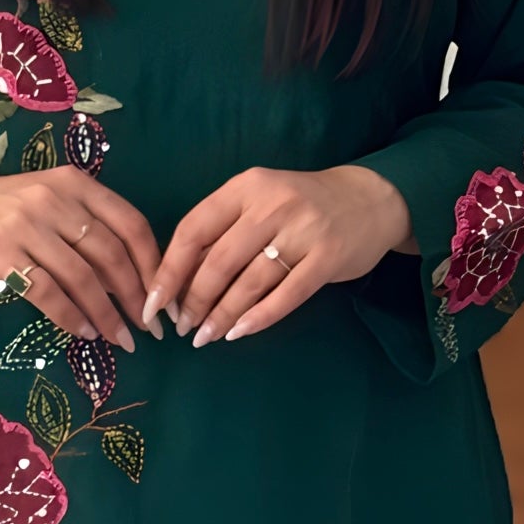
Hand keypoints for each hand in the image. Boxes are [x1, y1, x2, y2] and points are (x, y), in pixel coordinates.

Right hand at [0, 165, 167, 352]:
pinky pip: (47, 292)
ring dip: (106, 314)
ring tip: (120, 339)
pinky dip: (71, 317)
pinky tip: (83, 332)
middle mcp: (55, 199)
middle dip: (136, 296)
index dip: (152, 264)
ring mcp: (26, 225)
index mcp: (76, 184)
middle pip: (111, 254)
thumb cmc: (2, 209)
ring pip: (82, 277)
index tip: (162, 298)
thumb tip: (130, 278)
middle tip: (149, 329)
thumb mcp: (50, 201)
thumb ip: (87, 227)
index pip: (130, 224)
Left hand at [149, 164, 413, 347]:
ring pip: (249, 281)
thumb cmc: (301, 205)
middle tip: (183, 327)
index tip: (154, 302)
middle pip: (219, 260)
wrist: (370, 199)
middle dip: (195, 299)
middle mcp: (272, 204)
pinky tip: (239, 332)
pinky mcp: (328, 257)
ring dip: (222, 314)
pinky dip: (259, 318)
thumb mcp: (259, 202)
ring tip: (205, 336)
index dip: (170, 269)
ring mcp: (303, 230)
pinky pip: (286, 296)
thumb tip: (179, 281)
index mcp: (246, 187)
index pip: (194, 229)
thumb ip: (224, 231)